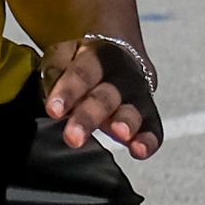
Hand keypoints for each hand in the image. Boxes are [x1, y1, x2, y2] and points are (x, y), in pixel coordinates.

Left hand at [39, 34, 162, 157]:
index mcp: (97, 55)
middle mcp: (122, 74)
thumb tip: (51, 94)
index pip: (83, 72)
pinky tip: (139, 151)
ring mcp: (138, 95)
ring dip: (126, 123)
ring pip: (132, 110)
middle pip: (106, 95)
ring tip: (121, 134)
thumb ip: (55, 72)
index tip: (54, 111)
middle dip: (90, 116)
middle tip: (73, 137)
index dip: (68, 91)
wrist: (120, 53)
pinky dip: (148, 140)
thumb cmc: (82, 62)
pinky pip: (153, 128)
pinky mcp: (149, 115)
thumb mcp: (64, 56)